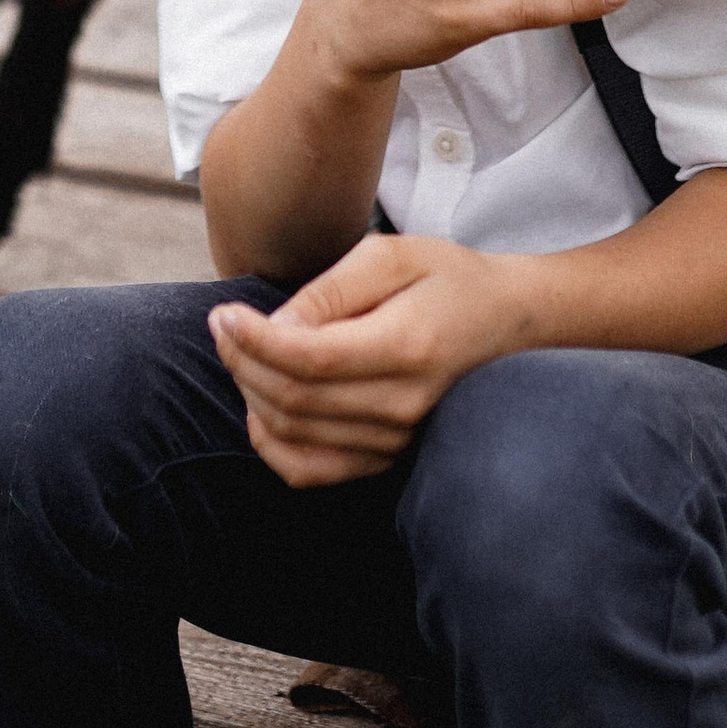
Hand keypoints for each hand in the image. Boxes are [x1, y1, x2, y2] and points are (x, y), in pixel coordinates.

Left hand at [214, 229, 524, 484]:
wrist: (504, 322)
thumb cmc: (444, 277)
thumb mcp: (390, 256)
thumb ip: (329, 292)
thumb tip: (273, 329)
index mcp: (406, 346)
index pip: (309, 359)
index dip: (253, 339)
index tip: (223, 312)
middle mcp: (401, 405)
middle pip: (294, 398)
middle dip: (242, 361)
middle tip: (222, 325)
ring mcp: (396, 440)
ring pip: (294, 434)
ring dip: (250, 393)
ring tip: (239, 352)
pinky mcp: (387, 457)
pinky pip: (311, 471)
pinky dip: (271, 445)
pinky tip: (258, 406)